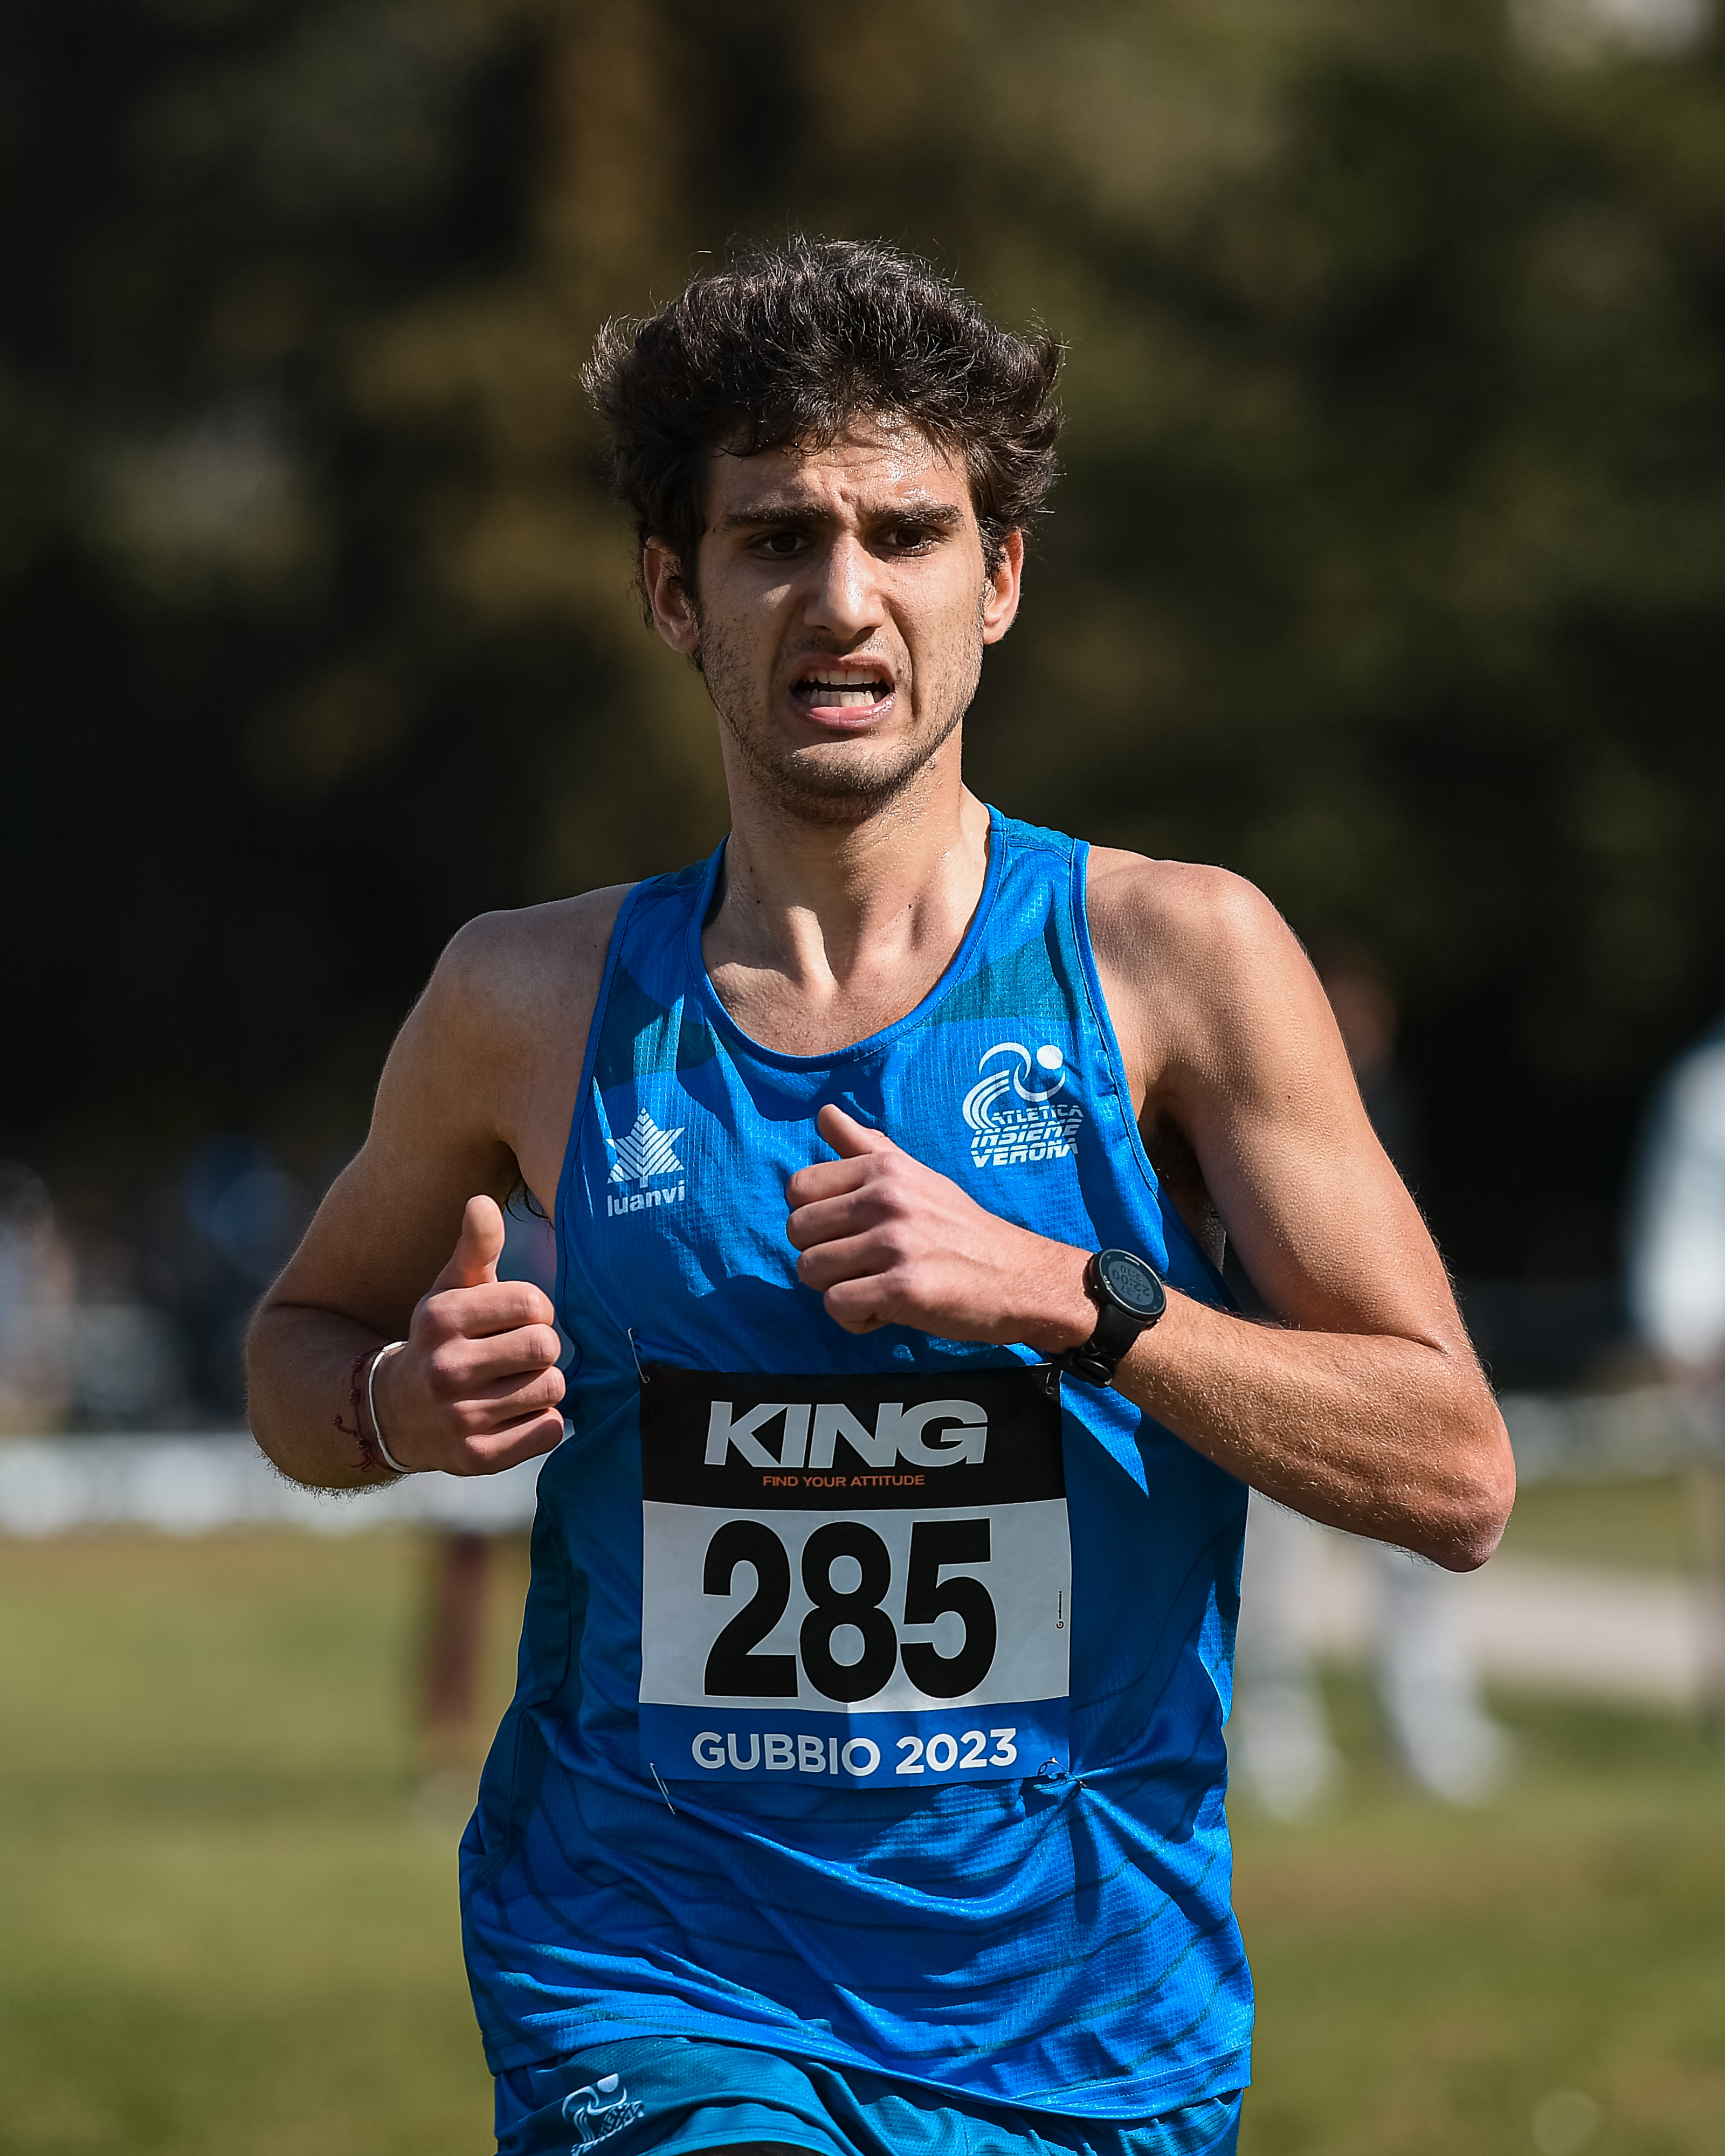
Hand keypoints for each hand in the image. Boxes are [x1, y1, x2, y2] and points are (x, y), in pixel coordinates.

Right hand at [369, 1196, 564, 1474]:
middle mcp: (445, 1368)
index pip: (534, 1303)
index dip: (536, 1310)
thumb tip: (482, 1201)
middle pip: (546, 1347)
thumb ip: (475, 1246)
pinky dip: (542, 1423)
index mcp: (441, 1318)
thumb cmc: (442, 1339)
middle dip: (543, 1349)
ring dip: (544, 1386)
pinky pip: (549, 1432)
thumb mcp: (450, 1290)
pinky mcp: (477, 1458)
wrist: (395, 1413)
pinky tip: (513, 1416)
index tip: (517, 1319)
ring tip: (514, 1384)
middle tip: (520, 1355)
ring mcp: (459, 1418)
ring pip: (552, 1390)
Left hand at [786, 1104, 1094, 1346]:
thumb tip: (823, 1112)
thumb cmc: (960, 1228)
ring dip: (838, 1288)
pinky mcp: (903, 1288)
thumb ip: (865, 1147)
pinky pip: (837, 1306)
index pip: (798, 1188)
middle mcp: (886, 1197)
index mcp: (884, 1167)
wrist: (1019, 1276)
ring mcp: (895, 1242)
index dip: (815, 1217)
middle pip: (797, 1232)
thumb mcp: (916, 1176)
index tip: (850, 1231)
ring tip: (878, 1284)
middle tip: (864, 1264)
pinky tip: (887, 1309)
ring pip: (810, 1271)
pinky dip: (856, 1318)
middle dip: (821, 1255)